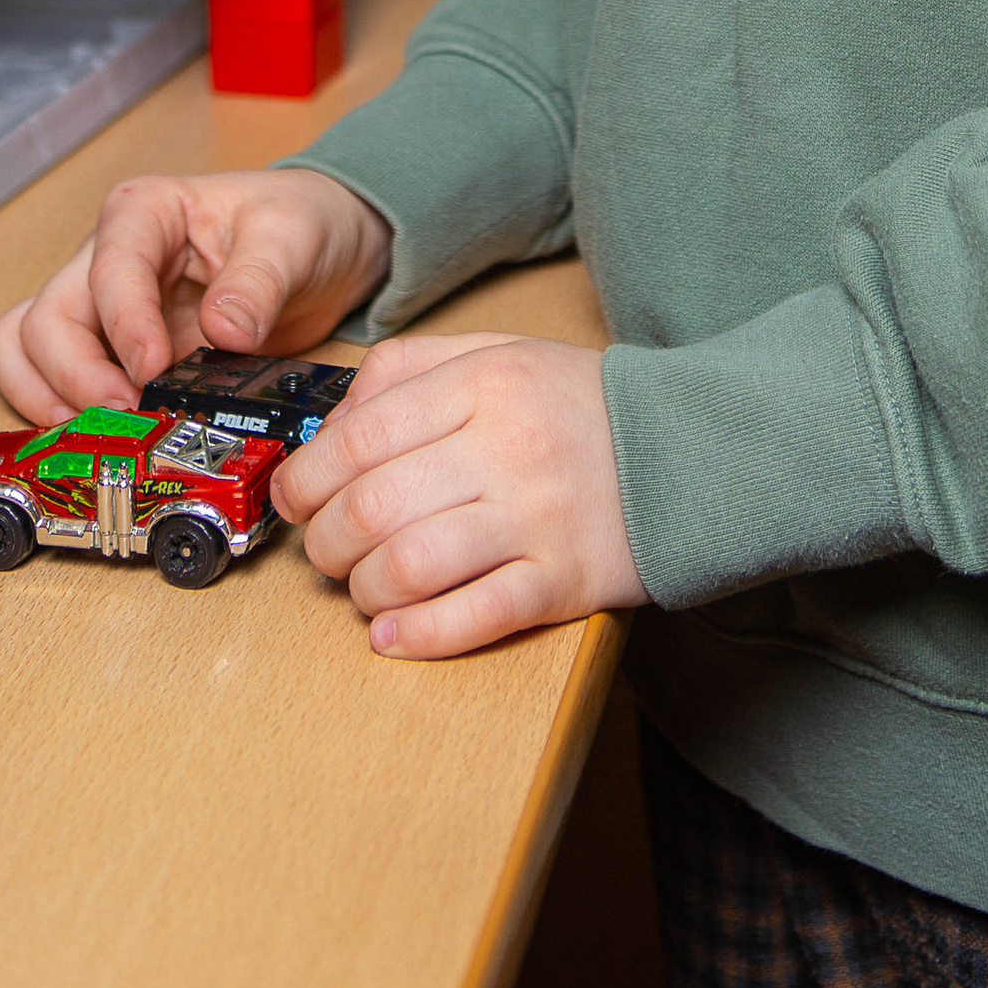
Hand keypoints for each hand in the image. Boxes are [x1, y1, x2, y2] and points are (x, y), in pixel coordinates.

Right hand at [0, 166, 391, 422]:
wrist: (320, 248)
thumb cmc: (298, 223)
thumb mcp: (292, 239)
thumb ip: (259, 281)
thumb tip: (225, 330)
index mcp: (145, 213)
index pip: (109, 268)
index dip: (124, 324)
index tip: (153, 369)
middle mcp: (106, 257)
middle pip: (47, 317)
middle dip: (75, 375)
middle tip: (126, 417)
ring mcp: (101, 308)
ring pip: (24, 347)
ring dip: (45, 395)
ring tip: (98, 433)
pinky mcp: (109, 351)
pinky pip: (47, 377)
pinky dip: (55, 409)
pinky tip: (96, 436)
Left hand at [274, 331, 646, 657]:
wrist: (693, 447)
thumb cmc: (578, 407)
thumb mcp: (499, 352)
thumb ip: (411, 370)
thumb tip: (332, 421)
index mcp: (487, 382)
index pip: (361, 435)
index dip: (306, 476)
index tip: (294, 497)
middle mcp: (508, 446)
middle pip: (374, 506)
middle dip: (324, 541)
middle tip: (325, 549)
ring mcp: (538, 519)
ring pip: (412, 566)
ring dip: (364, 590)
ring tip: (365, 587)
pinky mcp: (564, 582)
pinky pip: (473, 618)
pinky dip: (418, 636)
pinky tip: (394, 634)